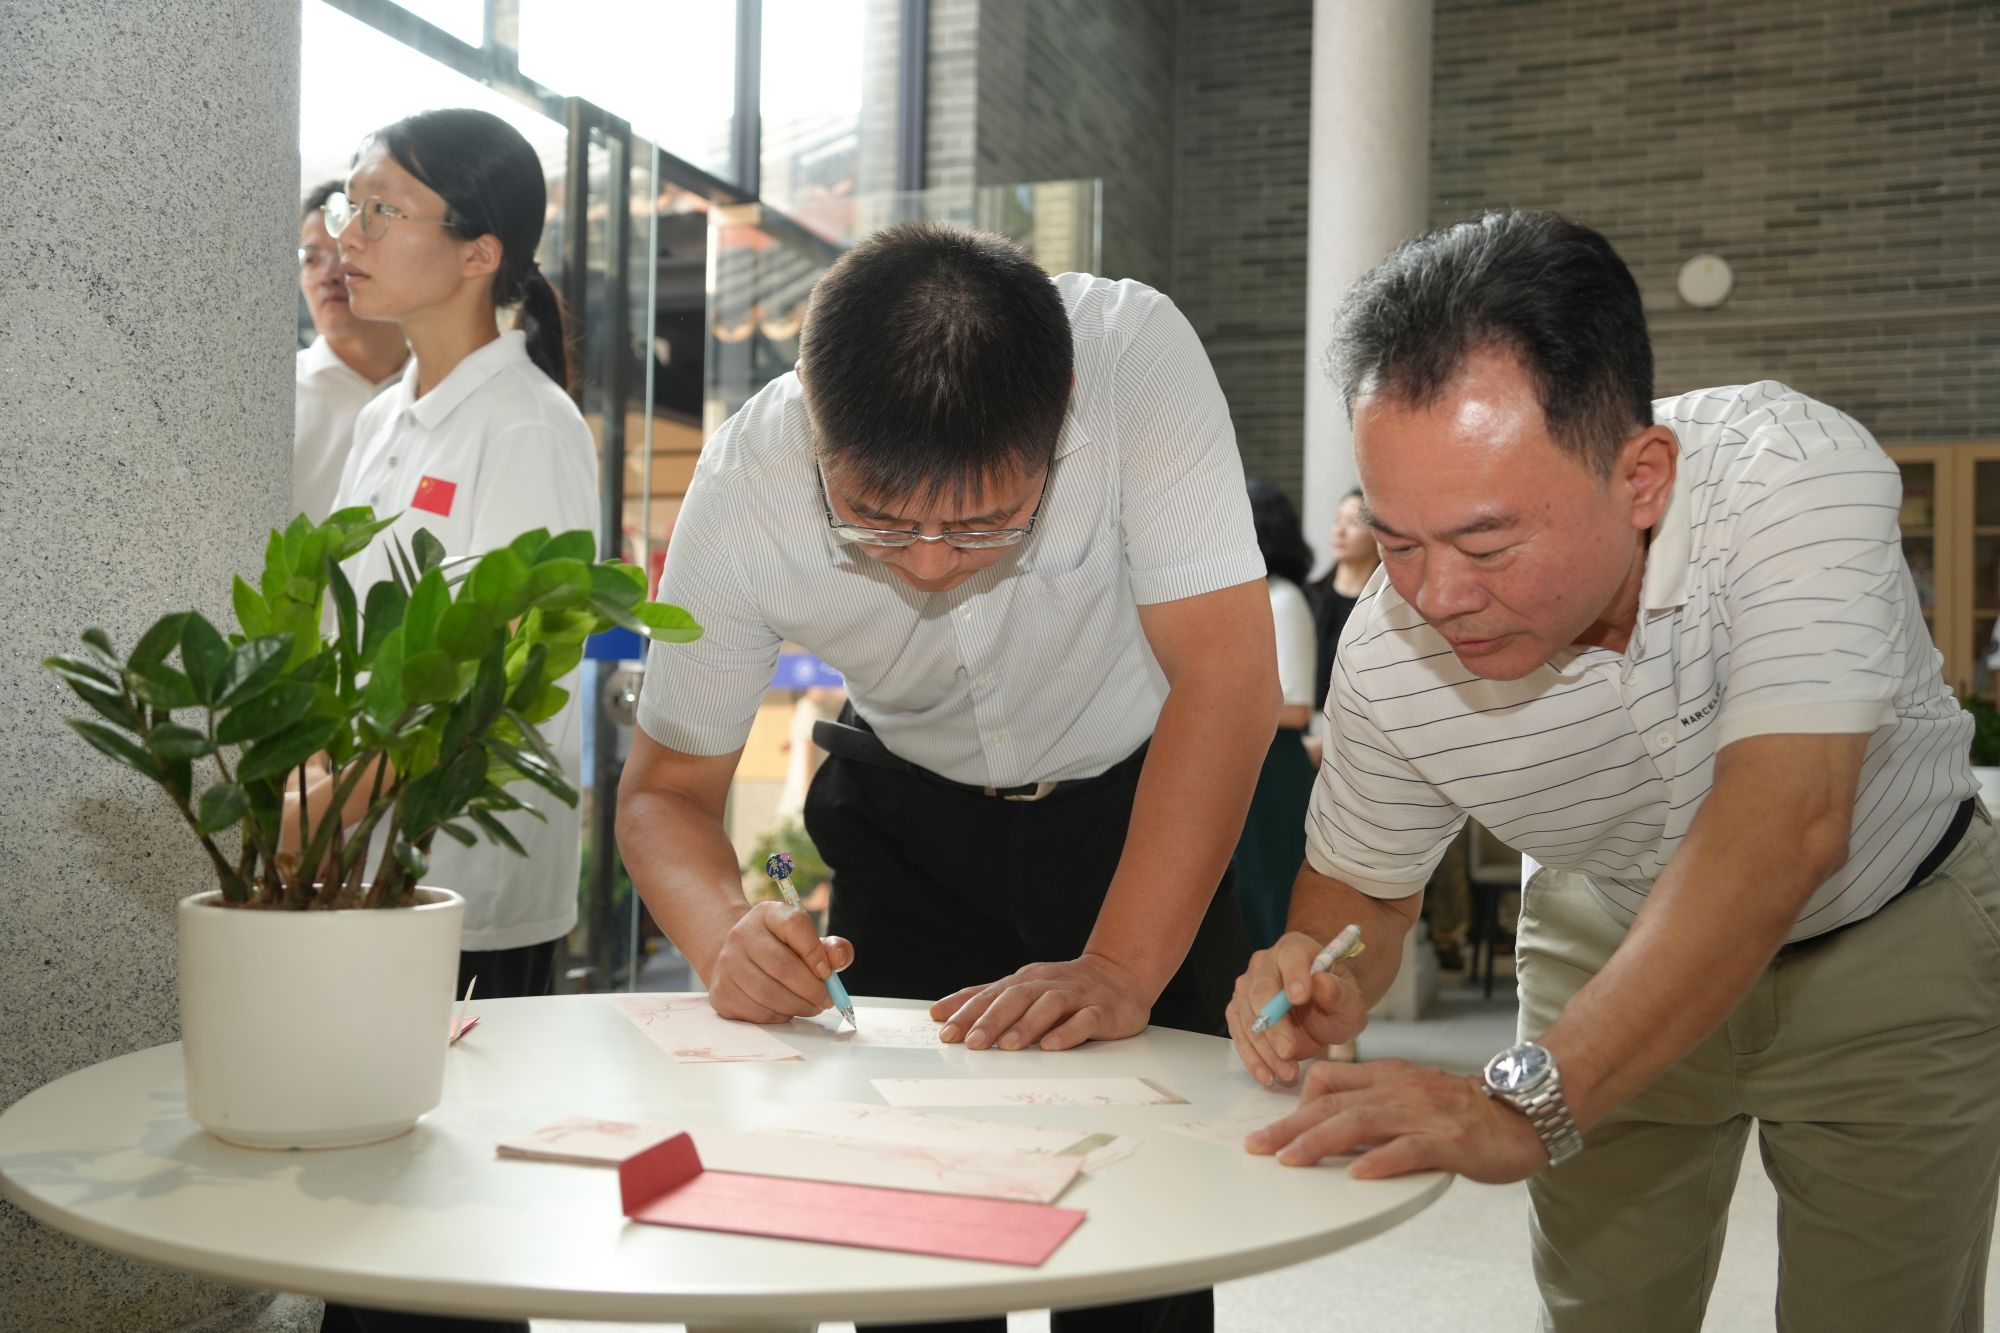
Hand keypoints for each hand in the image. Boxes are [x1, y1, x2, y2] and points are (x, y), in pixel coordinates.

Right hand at [706, 900, 854, 1023]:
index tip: (828, 973)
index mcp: (767, 914)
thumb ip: (831, 947)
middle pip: (783, 966)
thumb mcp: (807, 940)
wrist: (738, 959)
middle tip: (826, 999)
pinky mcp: (721, 992)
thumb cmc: (780, 950)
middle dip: (812, 989)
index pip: (795, 925)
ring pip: (770, 994)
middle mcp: (742, 934)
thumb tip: (839, 958)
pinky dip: (779, 1016)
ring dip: (798, 1006)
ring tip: (811, 1006)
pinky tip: (787, 1009)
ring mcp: (727, 963)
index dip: (816, 952)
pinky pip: (757, 1012)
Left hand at [931, 953, 1151, 1050]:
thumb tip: (938, 1012)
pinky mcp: (1102, 1010)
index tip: (946, 1031)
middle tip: (972, 1043)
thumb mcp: (1022, 989)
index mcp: (1026, 981)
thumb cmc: (1064, 988)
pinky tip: (1052, 1045)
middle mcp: (1048, 985)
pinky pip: (1085, 1020)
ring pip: (1049, 1006)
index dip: (968, 1012)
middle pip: (1016, 998)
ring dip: (1027, 1025)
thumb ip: (984, 1000)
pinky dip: (1068, 1032)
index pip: (992, 994)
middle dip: (991, 1020)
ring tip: (1008, 1046)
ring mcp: (1076, 996)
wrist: (1119, 974)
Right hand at [1227, 930, 1368, 1086]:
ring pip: (1248, 1017)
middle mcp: (1264, 963)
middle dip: (1274, 1024)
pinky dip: (1252, 1058)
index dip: (1293, 976)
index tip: (1300, 997)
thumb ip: (1339, 992)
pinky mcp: (1239, 1012)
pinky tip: (1266, 1075)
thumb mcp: (1350, 1000)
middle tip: (1288, 1051)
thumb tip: (1321, 983)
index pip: (1291, 957)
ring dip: (1264, 1049)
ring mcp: (1247, 987)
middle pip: (1261, 990)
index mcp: (1295, 949)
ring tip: (1287, 1072)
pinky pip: (1240, 1035)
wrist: (1323, 1011)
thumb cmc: (1336, 1000)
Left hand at [1245, 1057, 1549, 1183]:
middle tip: (1256, 1146)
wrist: (1524, 1112)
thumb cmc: (1464, 1110)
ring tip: (1291, 1159)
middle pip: (1333, 1103)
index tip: (1269, 1128)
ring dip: (1321, 1141)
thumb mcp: (1412, 1093)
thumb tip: (1329, 1118)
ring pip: (1362, 1122)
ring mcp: (1424, 1113)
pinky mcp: (1449, 1139)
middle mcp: (1399, 1089)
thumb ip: (1374, 1101)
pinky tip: (1358, 1174)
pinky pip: (1409, 1149)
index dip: (1295, 1104)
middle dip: (1290, 1125)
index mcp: (1388, 1076)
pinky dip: (1381, 1161)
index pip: (1329, 1081)